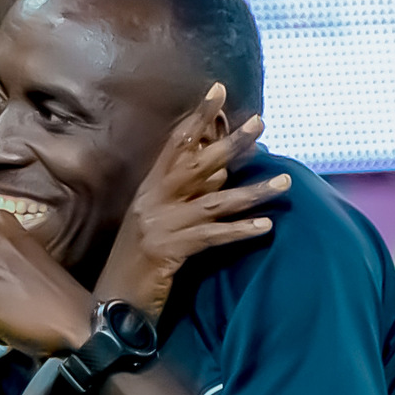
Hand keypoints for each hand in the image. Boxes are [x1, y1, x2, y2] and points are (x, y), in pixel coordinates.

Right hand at [89, 85, 284, 317]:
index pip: (175, 142)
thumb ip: (184, 195)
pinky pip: (212, 236)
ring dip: (252, 192)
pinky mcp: (168, 251)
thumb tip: (221, 171)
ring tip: (284, 183)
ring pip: (214, 201)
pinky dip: (240, 231)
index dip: (197, 116)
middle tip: (260, 123)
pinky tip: (266, 226)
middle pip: (197, 163)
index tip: (220, 90)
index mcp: (148, 188)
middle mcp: (152, 200)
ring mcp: (160, 225)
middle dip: (230, 142)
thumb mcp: (157, 222)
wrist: (111, 303)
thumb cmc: (137, 264)